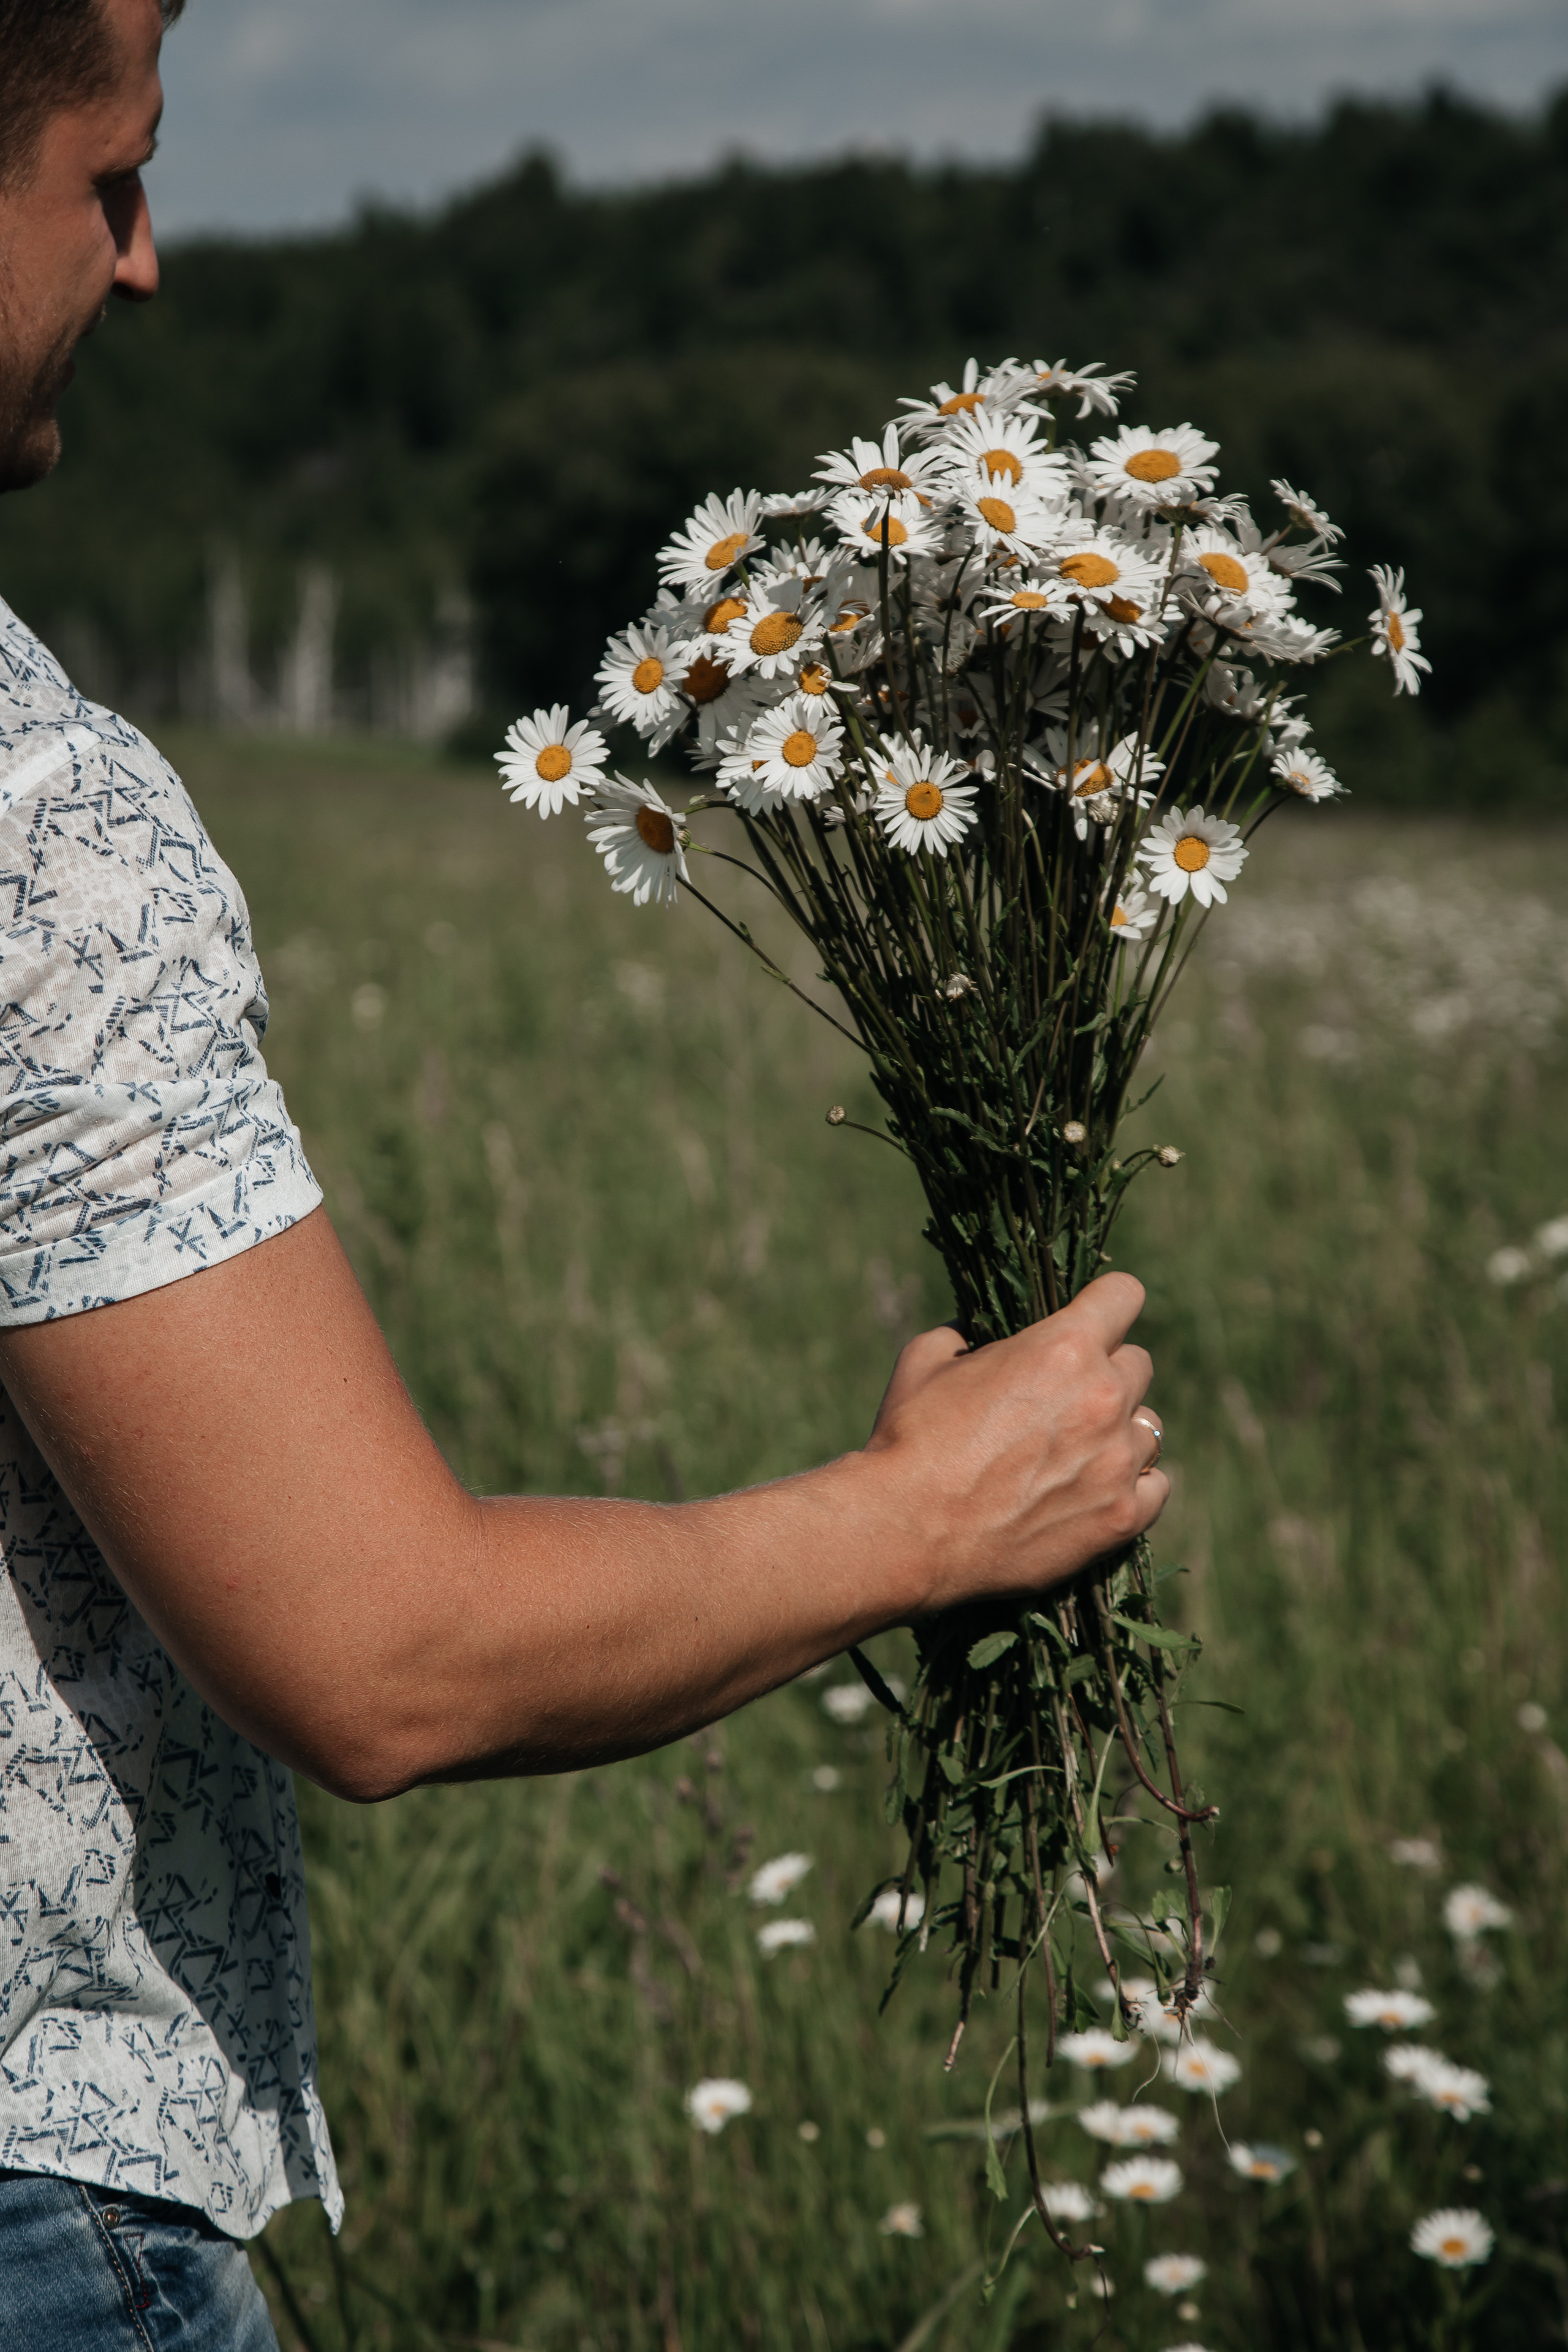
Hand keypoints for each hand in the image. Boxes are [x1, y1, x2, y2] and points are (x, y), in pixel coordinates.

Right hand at [861, 1274, 1168, 1613]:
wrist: (905, 1529)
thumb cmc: (909, 1438)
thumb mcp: (928, 1358)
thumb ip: (968, 1335)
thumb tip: (981, 1336)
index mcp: (1063, 1346)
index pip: (1124, 1295)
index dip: (1105, 1305)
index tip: (1092, 1322)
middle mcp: (1103, 1397)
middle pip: (1139, 1364)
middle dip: (1106, 1373)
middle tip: (1065, 1400)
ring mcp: (1118, 1461)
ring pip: (1148, 1428)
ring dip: (1118, 1433)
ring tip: (1075, 1454)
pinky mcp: (1121, 1516)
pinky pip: (1157, 1487)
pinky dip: (1133, 1486)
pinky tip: (1098, 1490)